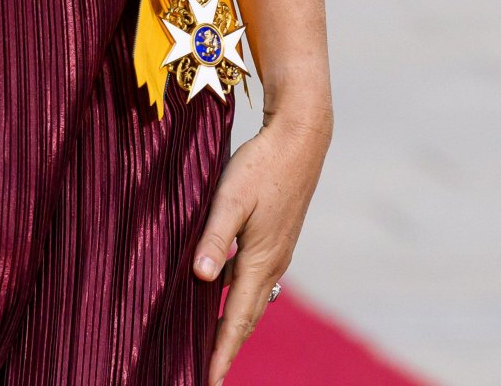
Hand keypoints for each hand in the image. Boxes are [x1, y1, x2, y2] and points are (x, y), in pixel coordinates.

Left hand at [193, 101, 331, 384]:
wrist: (301, 139)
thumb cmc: (262, 165)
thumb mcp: (231, 198)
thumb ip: (215, 238)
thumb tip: (200, 279)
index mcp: (260, 261)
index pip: (236, 319)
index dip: (221, 352)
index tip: (209, 381)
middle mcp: (272, 264)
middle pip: (246, 316)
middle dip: (227, 346)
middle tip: (208, 372)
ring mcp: (277, 251)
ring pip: (252, 298)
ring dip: (233, 322)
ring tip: (213, 342)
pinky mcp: (276, 237)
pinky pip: (254, 279)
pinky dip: (238, 296)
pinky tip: (221, 289)